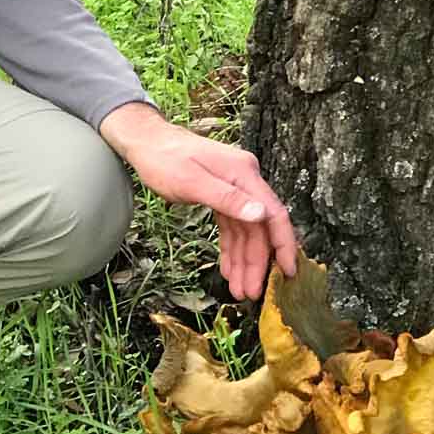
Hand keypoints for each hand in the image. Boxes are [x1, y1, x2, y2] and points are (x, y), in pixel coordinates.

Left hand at [99, 101, 297, 299]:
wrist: (145, 141)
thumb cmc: (164, 158)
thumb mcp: (191, 180)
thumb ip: (227, 199)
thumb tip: (260, 215)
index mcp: (245, 175)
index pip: (274, 214)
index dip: (284, 245)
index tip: (288, 272)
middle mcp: (246, 182)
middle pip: (259, 229)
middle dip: (256, 262)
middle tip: (251, 292)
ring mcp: (236, 190)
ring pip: (246, 233)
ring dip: (244, 262)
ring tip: (240, 290)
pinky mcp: (224, 197)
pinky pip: (233, 228)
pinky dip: (232, 249)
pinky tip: (230, 269)